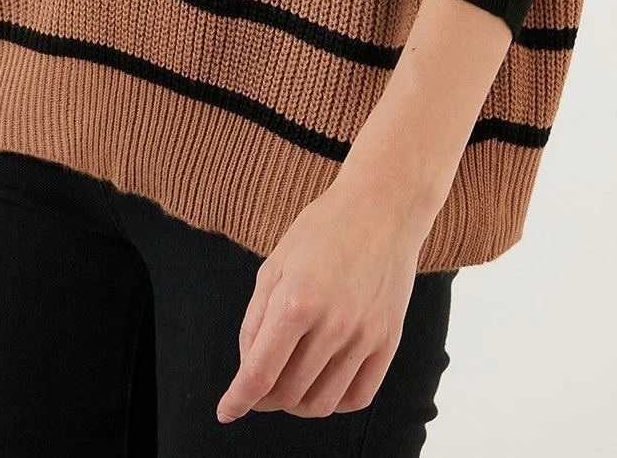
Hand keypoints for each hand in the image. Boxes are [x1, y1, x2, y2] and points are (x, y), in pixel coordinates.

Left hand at [215, 174, 430, 422]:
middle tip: (259, 384)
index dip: (237, 400)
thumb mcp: (275, 264)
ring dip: (297, 405)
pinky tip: (323, 382)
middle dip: (264, 398)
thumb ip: (255, 320)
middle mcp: (332, 324)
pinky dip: (334, 401)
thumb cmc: (325, 228)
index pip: (258, 375)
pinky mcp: (389, 340)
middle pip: (287, 394)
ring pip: (322, 403)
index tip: (227, 410)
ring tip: (289, 384)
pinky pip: (358, 397)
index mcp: (296, 301)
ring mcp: (364, 335)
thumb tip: (248, 368)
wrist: (383, 206)